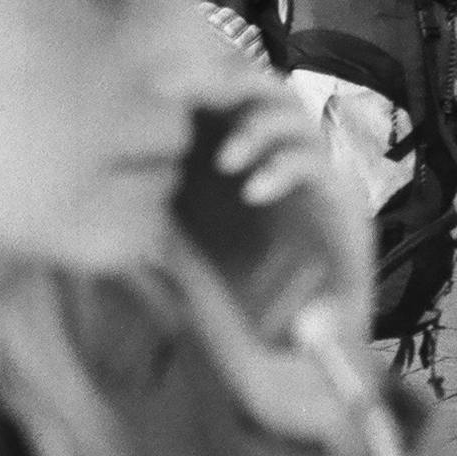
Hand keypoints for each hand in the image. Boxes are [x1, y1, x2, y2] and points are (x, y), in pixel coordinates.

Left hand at [161, 83, 376, 452]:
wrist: (291, 376)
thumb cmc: (237, 319)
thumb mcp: (182, 261)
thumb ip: (158, 223)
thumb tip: (111, 187)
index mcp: (244, 166)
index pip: (224, 100)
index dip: (195, 79)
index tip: (154, 82)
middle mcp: (283, 166)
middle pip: (260, 91)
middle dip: (221, 81)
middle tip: (182, 92)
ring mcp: (317, 185)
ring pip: (294, 119)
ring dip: (257, 129)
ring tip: (226, 161)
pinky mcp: (345, 213)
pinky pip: (318, 169)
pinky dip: (285, 169)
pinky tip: (253, 188)